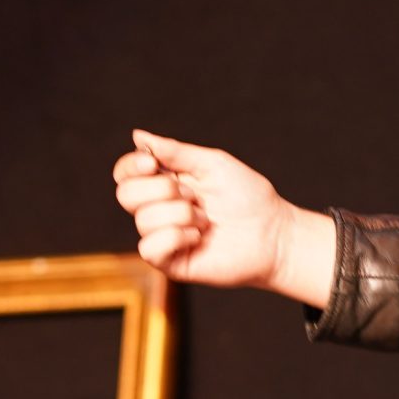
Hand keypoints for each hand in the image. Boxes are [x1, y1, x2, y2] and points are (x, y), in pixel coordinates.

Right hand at [113, 128, 302, 289]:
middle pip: (125, 194)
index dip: (131, 166)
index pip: (126, 173)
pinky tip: (198, 238)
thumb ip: (174, 152)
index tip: (153, 163)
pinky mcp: (170, 262)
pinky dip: (176, 237)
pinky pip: (149, 248)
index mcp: (166, 183)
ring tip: (206, 220)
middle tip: (194, 197)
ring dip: (182, 215)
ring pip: (144, 220)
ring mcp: (163, 237)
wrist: (273, 234)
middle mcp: (159, 209)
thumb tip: (138, 136)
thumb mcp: (212, 164)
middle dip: (161, 190)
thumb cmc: (248, 197)